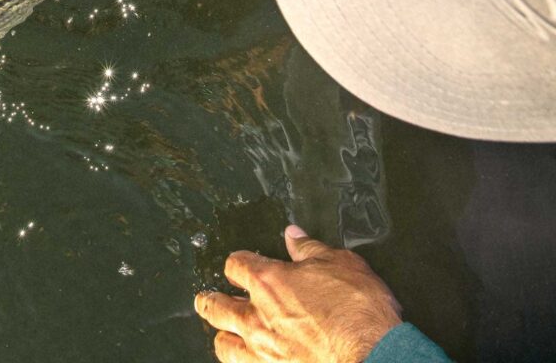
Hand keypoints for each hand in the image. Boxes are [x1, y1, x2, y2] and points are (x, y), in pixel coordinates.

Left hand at [194, 225, 401, 362]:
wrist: (375, 356)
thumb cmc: (360, 313)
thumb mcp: (340, 263)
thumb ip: (310, 248)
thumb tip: (294, 236)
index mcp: (269, 282)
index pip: (236, 264)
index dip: (238, 262)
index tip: (242, 264)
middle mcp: (258, 316)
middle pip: (215, 305)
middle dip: (211, 299)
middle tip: (210, 298)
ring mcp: (263, 350)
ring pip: (223, 343)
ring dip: (223, 335)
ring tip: (224, 332)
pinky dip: (244, 361)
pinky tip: (249, 359)